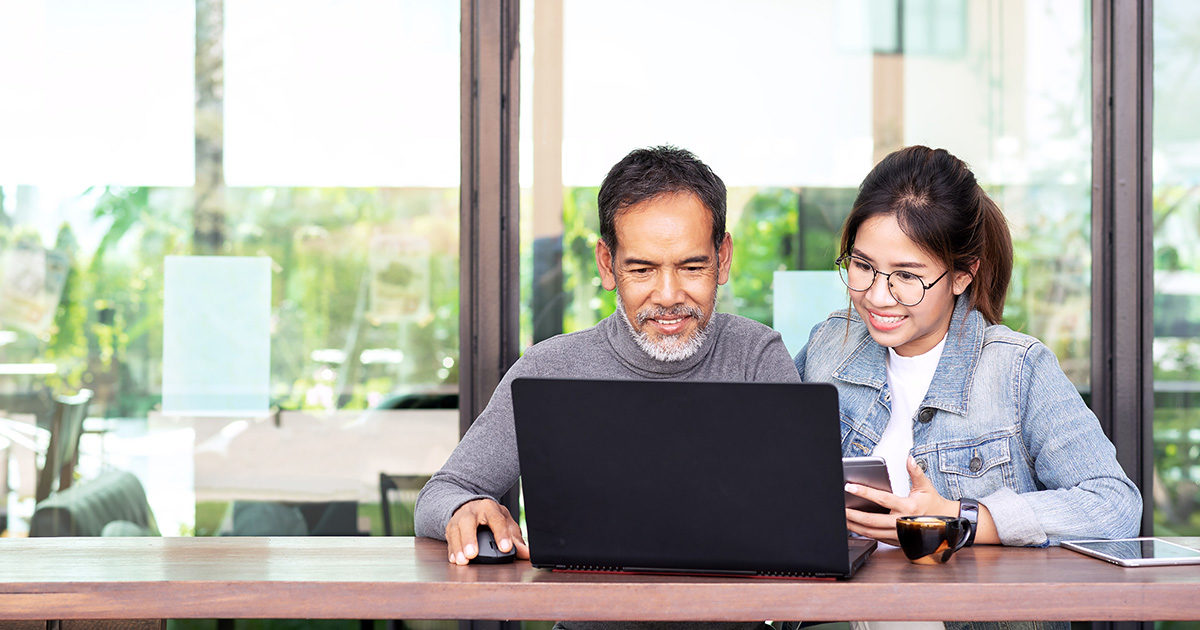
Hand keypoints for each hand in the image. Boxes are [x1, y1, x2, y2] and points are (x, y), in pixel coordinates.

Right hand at [445, 498, 529, 564]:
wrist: (472, 506)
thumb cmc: (491, 517)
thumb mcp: (505, 524)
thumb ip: (515, 539)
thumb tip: (526, 553)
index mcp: (490, 508)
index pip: (496, 519)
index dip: (501, 534)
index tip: (505, 548)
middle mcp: (472, 511)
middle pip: (468, 522)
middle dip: (470, 538)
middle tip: (473, 554)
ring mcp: (459, 518)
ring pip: (455, 530)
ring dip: (458, 547)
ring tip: (463, 560)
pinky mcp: (450, 527)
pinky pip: (449, 538)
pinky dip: (451, 550)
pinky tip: (455, 559)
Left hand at [844, 456, 958, 545]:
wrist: (945, 525)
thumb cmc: (933, 505)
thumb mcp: (926, 487)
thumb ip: (916, 472)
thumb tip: (909, 458)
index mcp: (908, 507)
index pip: (882, 498)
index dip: (864, 492)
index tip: (850, 487)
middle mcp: (902, 522)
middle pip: (872, 520)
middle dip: (853, 514)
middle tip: (839, 508)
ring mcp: (898, 534)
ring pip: (871, 532)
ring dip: (854, 525)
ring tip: (841, 517)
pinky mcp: (896, 541)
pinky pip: (876, 538)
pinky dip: (862, 532)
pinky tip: (852, 526)